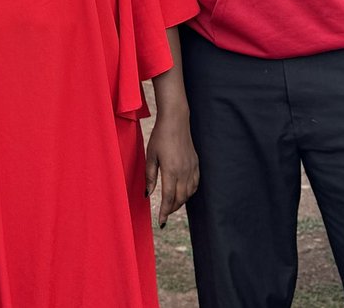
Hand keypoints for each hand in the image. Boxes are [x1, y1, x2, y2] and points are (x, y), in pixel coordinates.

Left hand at [145, 113, 198, 227]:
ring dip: (180, 202)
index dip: (165, 212)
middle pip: (180, 198)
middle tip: (164, 214)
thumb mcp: (150, 156)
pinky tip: (183, 193)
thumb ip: (150, 176)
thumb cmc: (160, 137)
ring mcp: (192, 168)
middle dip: (172, 209)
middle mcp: (184, 172)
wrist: (176, 121)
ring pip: (189, 193)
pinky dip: (189, 192)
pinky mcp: (196, 164)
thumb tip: (147, 194)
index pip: (168, 198)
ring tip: (172, 205)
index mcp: (171, 171)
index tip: (161, 222)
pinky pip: (195, 184)